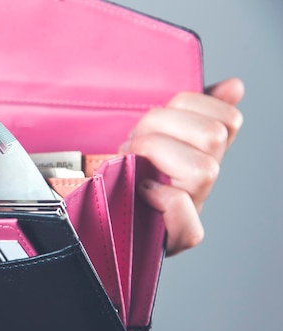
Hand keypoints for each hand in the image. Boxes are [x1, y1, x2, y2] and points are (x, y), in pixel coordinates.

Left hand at [119, 78, 243, 255]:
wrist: (102, 220)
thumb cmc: (125, 172)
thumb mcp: (150, 133)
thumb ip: (188, 109)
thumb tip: (233, 86)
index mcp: (203, 152)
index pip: (228, 118)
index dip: (191, 105)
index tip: (158, 118)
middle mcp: (203, 180)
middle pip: (213, 136)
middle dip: (160, 125)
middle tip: (132, 139)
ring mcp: (192, 208)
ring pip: (204, 169)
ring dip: (155, 154)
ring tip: (129, 159)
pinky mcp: (175, 237)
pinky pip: (186, 217)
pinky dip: (165, 200)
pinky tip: (142, 190)